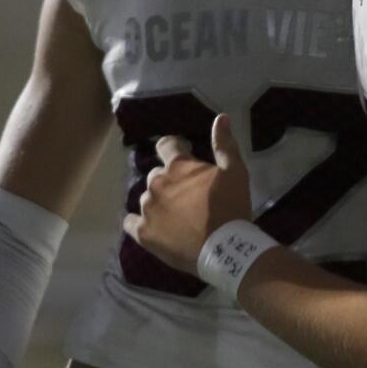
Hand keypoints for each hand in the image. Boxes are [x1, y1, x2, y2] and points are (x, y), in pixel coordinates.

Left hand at [123, 115, 251, 270]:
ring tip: (175, 216)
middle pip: (156, 175)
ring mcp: (147, 209)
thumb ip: (225, 145)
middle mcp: (156, 184)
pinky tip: (152, 227)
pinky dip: (139, 223)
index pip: (166, 145)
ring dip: (158, 201)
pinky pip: (131, 223)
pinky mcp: (143, 233)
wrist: (225, 250)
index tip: (185, 155)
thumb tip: (221, 117)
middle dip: (169, 180)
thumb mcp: (235, 172)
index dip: (175, 148)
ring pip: (146, 198)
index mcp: (177, 167)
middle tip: (187, 195)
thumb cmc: (231, 207)